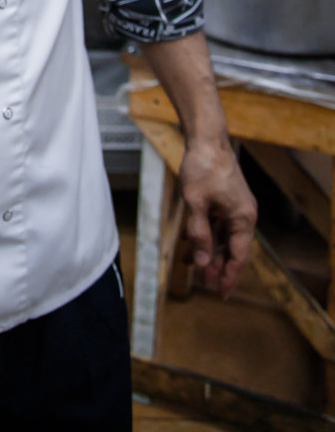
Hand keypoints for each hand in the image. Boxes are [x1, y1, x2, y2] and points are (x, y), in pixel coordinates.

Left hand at [177, 136, 256, 298]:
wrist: (206, 138)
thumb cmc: (202, 167)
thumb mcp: (195, 202)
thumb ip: (199, 234)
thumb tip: (203, 263)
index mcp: (243, 218)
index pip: (238, 256)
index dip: (229, 276)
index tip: (220, 294)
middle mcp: (244, 214)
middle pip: (232, 248)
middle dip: (217, 266)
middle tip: (203, 284)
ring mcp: (235, 206)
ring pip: (222, 236)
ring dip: (208, 250)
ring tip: (189, 263)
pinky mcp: (226, 199)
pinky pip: (217, 223)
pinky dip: (205, 233)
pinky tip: (188, 240)